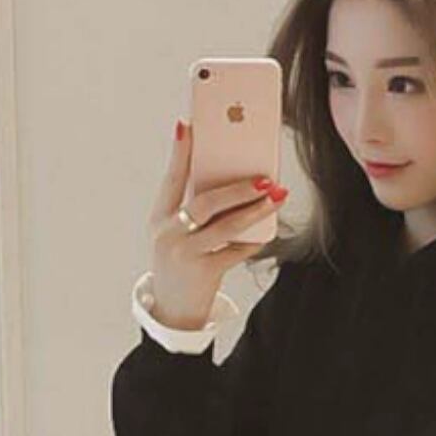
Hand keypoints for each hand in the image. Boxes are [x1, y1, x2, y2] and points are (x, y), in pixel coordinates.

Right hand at [145, 118, 288, 329]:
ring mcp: (184, 254)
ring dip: (254, 210)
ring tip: (276, 195)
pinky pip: (236, 251)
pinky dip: (254, 239)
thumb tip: (229, 178)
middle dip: (237, 187)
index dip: (180, 153)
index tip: (190, 125)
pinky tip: (268, 229)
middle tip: (264, 176)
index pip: (171, 179)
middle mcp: (168, 234)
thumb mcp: (176, 233)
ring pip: (225, 227)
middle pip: (204, 202)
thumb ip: (192, 208)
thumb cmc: (181, 263)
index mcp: (159, 218)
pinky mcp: (203, 273)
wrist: (173, 310)